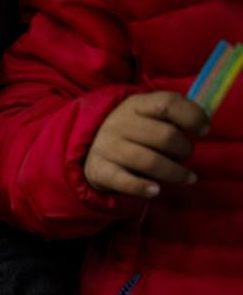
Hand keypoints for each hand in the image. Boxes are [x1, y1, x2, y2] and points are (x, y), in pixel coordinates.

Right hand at [84, 91, 208, 198]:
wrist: (90, 149)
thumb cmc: (133, 131)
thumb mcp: (148, 114)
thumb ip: (174, 114)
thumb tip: (203, 125)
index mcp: (135, 105)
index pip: (167, 104)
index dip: (192, 116)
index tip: (204, 130)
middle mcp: (118, 123)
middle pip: (165, 136)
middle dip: (184, 149)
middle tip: (185, 155)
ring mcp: (107, 147)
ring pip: (150, 161)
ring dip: (174, 172)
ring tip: (186, 178)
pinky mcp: (99, 170)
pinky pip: (124, 181)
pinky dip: (142, 188)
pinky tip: (156, 191)